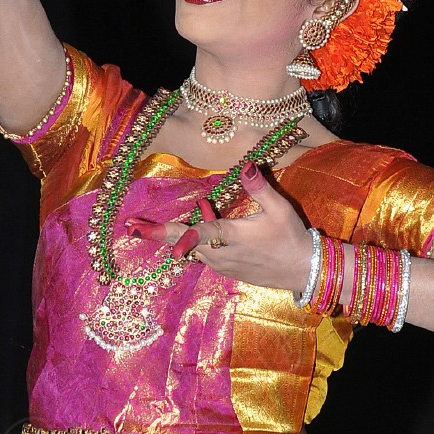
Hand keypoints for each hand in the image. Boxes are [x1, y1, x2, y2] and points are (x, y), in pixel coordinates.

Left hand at [124, 164, 315, 294]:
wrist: (303, 269)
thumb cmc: (292, 237)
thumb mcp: (279, 209)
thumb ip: (259, 186)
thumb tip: (245, 164)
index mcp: (232, 236)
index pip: (200, 233)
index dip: (179, 234)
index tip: (155, 237)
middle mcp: (221, 254)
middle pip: (183, 242)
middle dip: (156, 234)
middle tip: (130, 228)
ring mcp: (222, 264)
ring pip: (190, 248)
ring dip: (173, 235)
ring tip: (144, 226)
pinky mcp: (226, 269)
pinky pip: (202, 253)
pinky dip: (193, 239)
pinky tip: (201, 216)